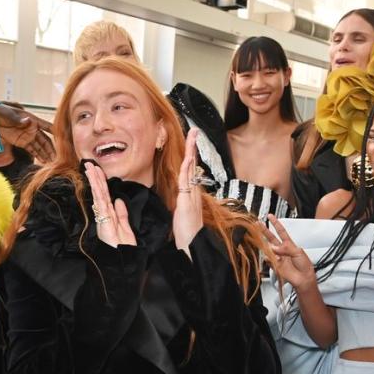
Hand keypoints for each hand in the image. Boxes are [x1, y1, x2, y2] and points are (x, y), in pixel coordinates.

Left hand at [0, 102, 55, 162]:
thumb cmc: (0, 111)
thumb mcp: (8, 114)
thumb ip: (18, 119)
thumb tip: (28, 121)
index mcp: (32, 120)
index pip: (47, 126)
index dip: (56, 132)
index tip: (65, 139)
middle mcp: (32, 129)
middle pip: (45, 140)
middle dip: (52, 149)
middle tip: (58, 158)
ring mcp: (27, 136)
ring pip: (40, 146)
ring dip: (46, 154)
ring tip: (52, 163)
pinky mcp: (21, 142)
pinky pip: (32, 150)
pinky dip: (38, 155)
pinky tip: (43, 162)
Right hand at [84, 161, 135, 247]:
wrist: (122, 263)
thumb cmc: (124, 249)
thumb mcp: (127, 229)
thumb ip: (122, 215)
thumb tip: (119, 200)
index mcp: (110, 216)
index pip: (105, 195)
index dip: (102, 182)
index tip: (98, 170)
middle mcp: (104, 216)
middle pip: (100, 193)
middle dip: (95, 178)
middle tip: (89, 164)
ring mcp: (103, 219)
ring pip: (99, 196)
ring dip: (94, 182)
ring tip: (90, 169)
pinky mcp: (104, 224)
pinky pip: (101, 206)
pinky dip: (99, 195)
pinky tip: (96, 185)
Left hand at [173, 128, 203, 249]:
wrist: (191, 243)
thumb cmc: (186, 230)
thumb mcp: (181, 211)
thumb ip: (181, 200)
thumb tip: (178, 193)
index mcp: (190, 192)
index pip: (189, 169)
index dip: (190, 154)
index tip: (191, 141)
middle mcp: (193, 190)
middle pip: (193, 164)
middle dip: (193, 147)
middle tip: (195, 130)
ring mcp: (192, 194)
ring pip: (191, 169)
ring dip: (192, 151)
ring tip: (193, 136)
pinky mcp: (187, 201)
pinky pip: (187, 181)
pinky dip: (187, 168)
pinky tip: (188, 158)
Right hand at [263, 215, 316, 291]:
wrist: (304, 278)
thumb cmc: (304, 265)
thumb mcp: (298, 252)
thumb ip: (286, 248)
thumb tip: (274, 247)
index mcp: (289, 244)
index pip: (281, 231)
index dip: (275, 223)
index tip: (270, 216)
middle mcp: (282, 250)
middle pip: (271, 237)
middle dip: (264, 230)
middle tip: (257, 224)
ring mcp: (278, 257)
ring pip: (268, 248)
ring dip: (267, 247)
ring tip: (269, 247)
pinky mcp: (275, 265)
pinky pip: (268, 260)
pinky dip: (269, 258)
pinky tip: (273, 259)